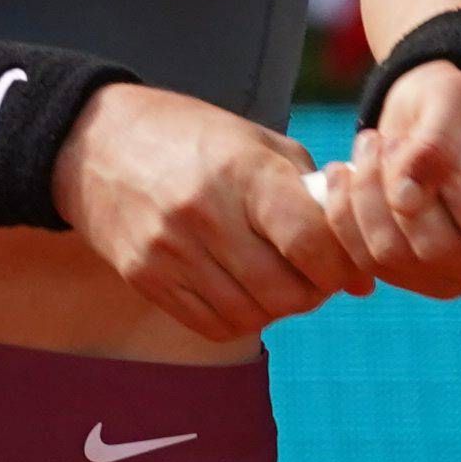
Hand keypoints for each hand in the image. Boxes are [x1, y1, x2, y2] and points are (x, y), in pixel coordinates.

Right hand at [53, 85, 372, 341]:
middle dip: (314, 293)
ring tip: (279, 281)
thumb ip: (314, 199)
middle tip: (315, 277)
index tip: (345, 263)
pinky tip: (242, 290)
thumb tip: (364, 276)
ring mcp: (171, 251)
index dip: (340, 265)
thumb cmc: (195, 138)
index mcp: (242, 172)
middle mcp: (204, 215)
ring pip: (251, 316)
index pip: (310, 242)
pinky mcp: (146, 277)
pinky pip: (211, 324)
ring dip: (277, 308)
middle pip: (285, 291)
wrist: (96, 142)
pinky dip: (239, 317)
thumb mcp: (258, 144)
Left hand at [311, 62, 460, 300]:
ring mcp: (452, 273)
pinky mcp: (408, 275)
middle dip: (400, 192)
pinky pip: (363, 260)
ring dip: (366, 196)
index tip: (445, 166)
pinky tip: (344, 174)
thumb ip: (437, 142)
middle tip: (388, 140)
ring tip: (368, 145)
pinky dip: (344, 214)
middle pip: (439, 252)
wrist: (426, 113)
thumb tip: (406, 202)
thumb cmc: (456, 101)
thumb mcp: (452, 99)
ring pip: (392, 256)